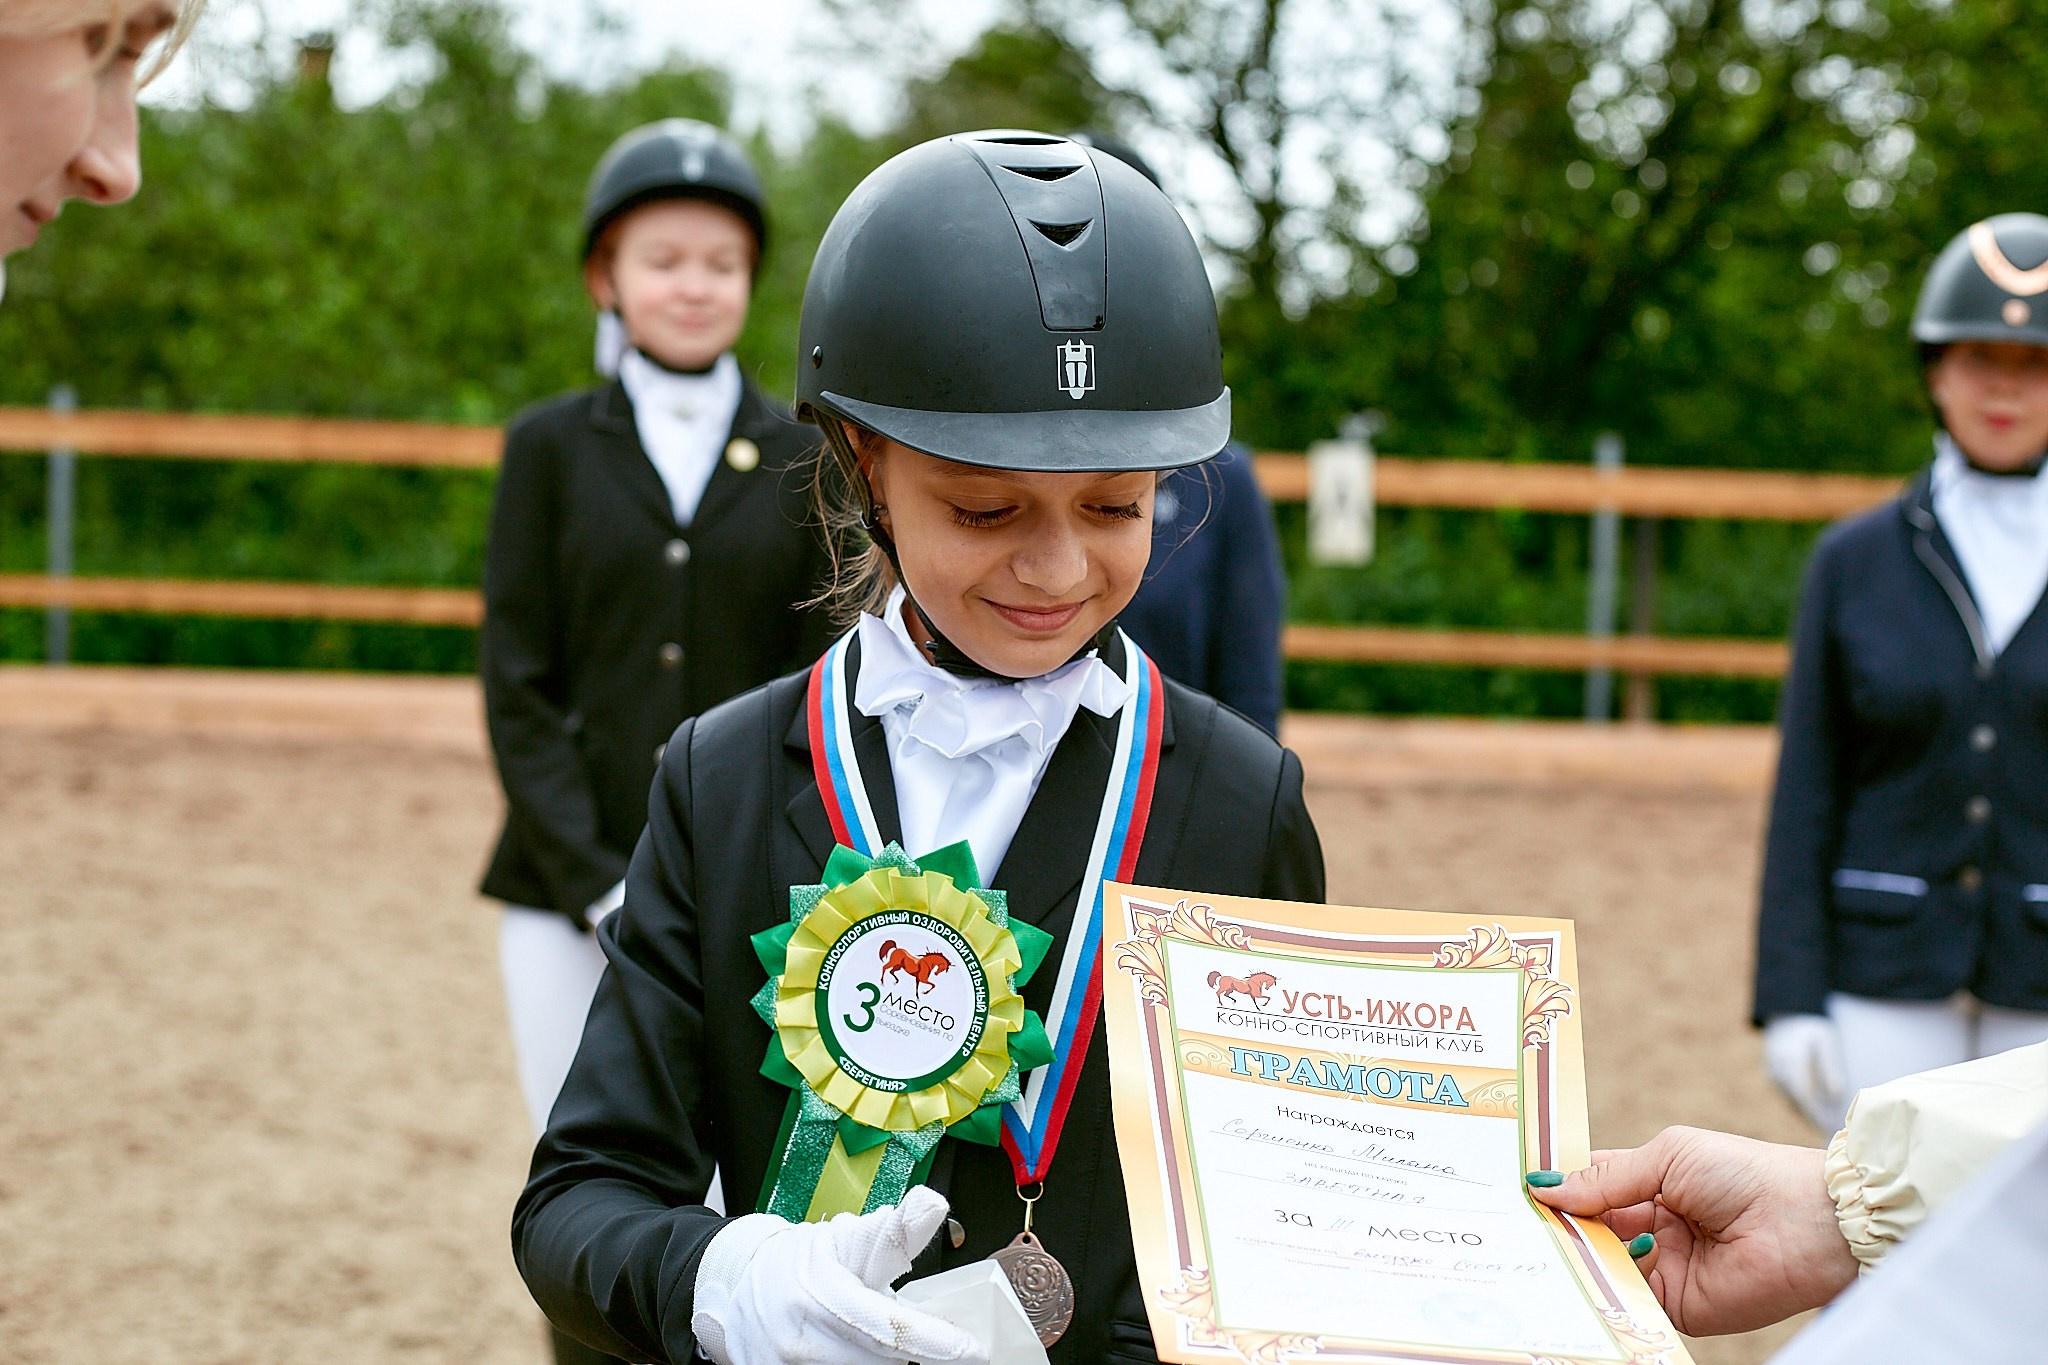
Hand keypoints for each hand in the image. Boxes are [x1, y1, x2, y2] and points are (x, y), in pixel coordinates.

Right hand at [691, 1187, 984, 1364]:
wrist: (740, 1284)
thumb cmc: (801, 1262)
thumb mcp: (849, 1239)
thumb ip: (895, 1231)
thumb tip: (934, 1203)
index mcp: (823, 1298)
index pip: (893, 1331)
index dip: (937, 1343)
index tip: (972, 1350)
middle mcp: (803, 1342)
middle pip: (882, 1362)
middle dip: (915, 1353)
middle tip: (936, 1342)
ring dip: (885, 1360)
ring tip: (888, 1340)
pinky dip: (861, 1364)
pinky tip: (866, 1353)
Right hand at [1528, 1127, 1858, 1335]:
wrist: (1809, 1223)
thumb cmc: (1744, 1173)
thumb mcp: (1668, 1158)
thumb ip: (1608, 1178)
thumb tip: (1546, 1186)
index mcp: (1648, 1184)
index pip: (1588, 1186)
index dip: (1555, 1185)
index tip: (1513, 1183)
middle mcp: (1649, 1227)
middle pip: (1586, 1228)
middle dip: (1555, 1222)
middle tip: (1514, 1217)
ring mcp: (1660, 1268)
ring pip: (1600, 1263)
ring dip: (1574, 1253)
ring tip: (1542, 1239)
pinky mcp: (1675, 1305)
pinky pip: (1628, 1298)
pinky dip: (1605, 1284)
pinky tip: (1586, 1267)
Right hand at [1762, 1013, 1848, 1131]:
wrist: (1786, 1016)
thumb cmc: (1811, 1028)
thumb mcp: (1826, 1040)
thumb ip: (1830, 1066)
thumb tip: (1835, 1096)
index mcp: (1792, 1058)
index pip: (1803, 1092)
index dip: (1816, 1112)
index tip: (1830, 1126)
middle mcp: (1779, 1068)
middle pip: (1797, 1100)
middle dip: (1814, 1117)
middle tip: (1831, 1134)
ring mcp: (1773, 1072)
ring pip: (1792, 1100)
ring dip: (1808, 1113)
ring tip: (1827, 1127)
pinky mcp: (1773, 1076)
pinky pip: (1788, 1095)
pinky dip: (1801, 1105)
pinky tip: (1815, 1113)